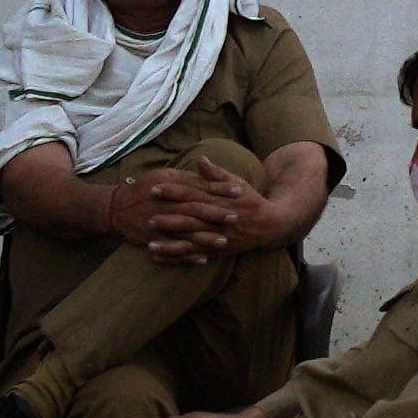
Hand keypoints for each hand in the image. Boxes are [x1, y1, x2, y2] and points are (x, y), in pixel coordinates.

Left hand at [152, 170, 281, 255]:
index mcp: (219, 201)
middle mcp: (217, 221)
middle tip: (148, 218)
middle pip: (190, 220)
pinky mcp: (215, 251)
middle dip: (168, 220)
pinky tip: (158, 258)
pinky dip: (176, 258)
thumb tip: (200, 159)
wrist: (270, 226)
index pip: (193, 195)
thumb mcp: (237, 183)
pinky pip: (193, 256)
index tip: (156, 188)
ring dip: (169, 246)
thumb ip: (217, 174)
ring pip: (190, 243)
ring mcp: (216, 238)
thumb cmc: (251, 201)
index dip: (174, 191)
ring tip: (149, 245)